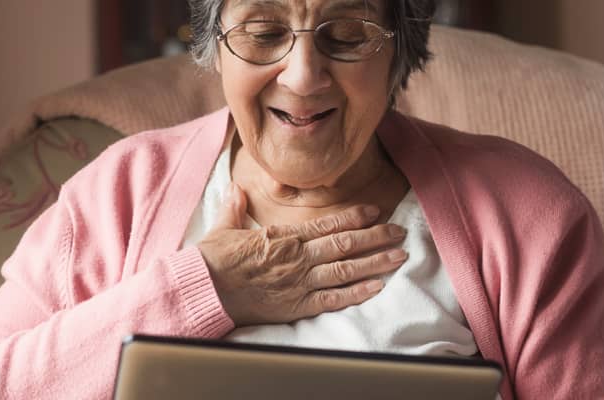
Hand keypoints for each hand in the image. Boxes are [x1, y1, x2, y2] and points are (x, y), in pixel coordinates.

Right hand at [197, 188, 408, 325]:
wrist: (204, 290)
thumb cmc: (212, 261)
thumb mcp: (223, 228)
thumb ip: (235, 208)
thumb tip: (236, 189)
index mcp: (284, 236)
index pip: (327, 224)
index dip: (355, 216)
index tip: (375, 211)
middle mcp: (298, 257)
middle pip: (346, 244)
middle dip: (377, 237)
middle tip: (400, 232)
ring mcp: (300, 282)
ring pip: (347, 270)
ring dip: (376, 262)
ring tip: (399, 257)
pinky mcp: (296, 306)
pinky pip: (333, 299)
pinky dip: (357, 293)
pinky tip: (377, 287)